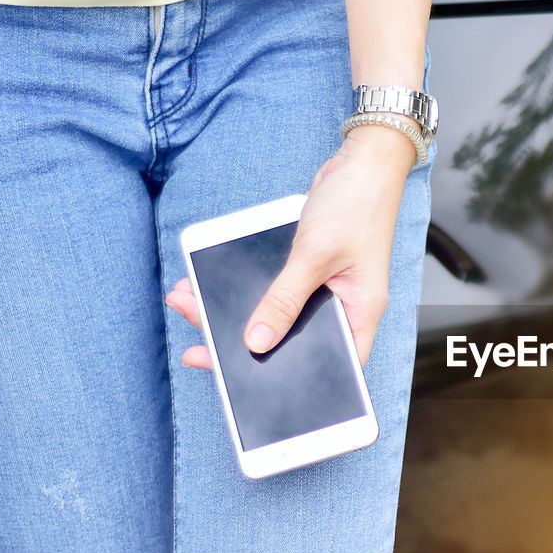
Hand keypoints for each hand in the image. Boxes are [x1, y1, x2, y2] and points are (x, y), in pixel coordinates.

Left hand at [165, 126, 417, 368]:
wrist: (363, 161)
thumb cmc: (357, 204)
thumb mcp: (314, 254)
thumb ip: (283, 299)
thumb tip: (256, 339)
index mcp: (360, 314)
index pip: (331, 366)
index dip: (293, 383)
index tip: (246, 390)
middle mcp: (343, 307)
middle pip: (293, 343)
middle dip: (243, 347)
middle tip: (200, 350)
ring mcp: (325, 290)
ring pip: (277, 316)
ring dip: (235, 313)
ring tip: (190, 307)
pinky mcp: (308, 271)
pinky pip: (272, 290)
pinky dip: (242, 289)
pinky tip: (209, 286)